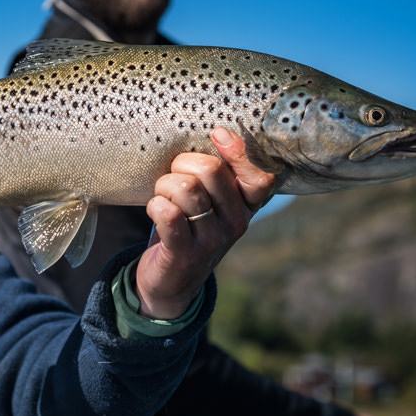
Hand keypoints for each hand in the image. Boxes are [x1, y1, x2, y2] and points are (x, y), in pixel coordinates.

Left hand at [136, 128, 273, 318]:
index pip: (260, 177)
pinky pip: (168, 214)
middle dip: (182, 164)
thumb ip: (217, 174)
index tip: (217, 134)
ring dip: (164, 185)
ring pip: (186, 189)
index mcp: (246, 207)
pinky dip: (155, 205)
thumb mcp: (211, 203)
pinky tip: (155, 211)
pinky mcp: (185, 254)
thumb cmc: (189, 228)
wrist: (171, 283)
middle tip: (172, 176)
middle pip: (212, 171)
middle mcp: (236, 223)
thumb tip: (219, 132)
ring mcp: (213, 240)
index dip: (238, 151)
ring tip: (162, 195)